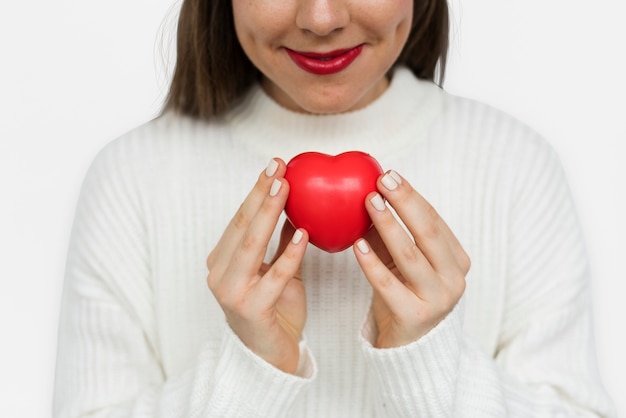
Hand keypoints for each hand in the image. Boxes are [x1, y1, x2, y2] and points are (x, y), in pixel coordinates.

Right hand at [206, 159, 308, 373]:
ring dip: (268, 214)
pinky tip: (303, 235)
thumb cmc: (274, 309)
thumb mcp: (278, 269)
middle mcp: (220, 273)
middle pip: (242, 225)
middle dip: (261, 194)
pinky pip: (273, 278)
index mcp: (223, 260)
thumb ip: (282, 240)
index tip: (276, 165)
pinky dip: (288, 255)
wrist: (271, 356)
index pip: (240, 218)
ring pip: (251, 245)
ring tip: (285, 189)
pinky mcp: (250, 310)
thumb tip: (298, 205)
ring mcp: (231, 292)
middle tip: (279, 167)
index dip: (258, 190)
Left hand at [354, 171, 469, 347]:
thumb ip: (392, 234)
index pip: (433, 220)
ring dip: (388, 225)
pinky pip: (388, 285)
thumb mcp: (404, 262)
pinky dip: (372, 263)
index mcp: (456, 260)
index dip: (411, 196)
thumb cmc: (406, 294)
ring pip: (409, 255)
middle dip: (405, 202)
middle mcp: (453, 279)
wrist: (411, 346)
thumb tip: (369, 194)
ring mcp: (437, 299)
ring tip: (370, 202)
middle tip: (382, 180)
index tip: (389, 174)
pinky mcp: (414, 316)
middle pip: (427, 232)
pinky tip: (357, 245)